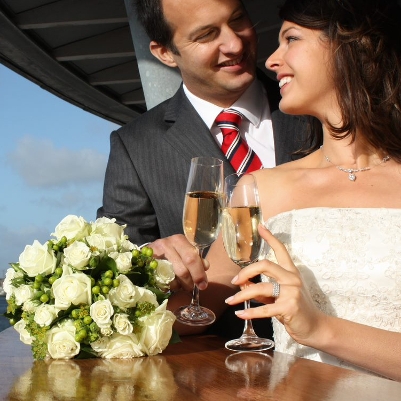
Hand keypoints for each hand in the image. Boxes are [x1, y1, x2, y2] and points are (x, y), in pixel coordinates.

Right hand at [149, 234, 208, 291]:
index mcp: (179, 240)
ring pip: (171, 277)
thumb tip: (206, 266)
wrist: (151, 251)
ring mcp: (155, 254)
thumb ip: (196, 258)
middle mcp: (166, 244)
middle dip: (189, 282)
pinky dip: (168, 285)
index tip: (203, 285)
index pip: (191, 258)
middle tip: (191, 287)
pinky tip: (170, 283)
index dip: (198, 273)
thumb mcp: (185, 251)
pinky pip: (160, 281)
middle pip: (182, 270)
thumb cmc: (172, 252)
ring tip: (180, 284)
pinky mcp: (147, 264)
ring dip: (179, 285)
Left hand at [225, 225, 326, 345]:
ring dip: (242, 295)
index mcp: (291, 272)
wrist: (314, 327)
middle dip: (246, 271)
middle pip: (265, 265)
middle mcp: (292, 278)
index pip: (281, 250)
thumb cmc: (294, 309)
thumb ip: (262, 288)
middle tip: (234, 280)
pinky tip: (240, 314)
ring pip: (260, 287)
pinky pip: (264, 309)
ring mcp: (292, 292)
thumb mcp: (278, 295)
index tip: (260, 227)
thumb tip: (242, 284)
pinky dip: (249, 312)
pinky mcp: (289, 307)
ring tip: (231, 301)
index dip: (270, 238)